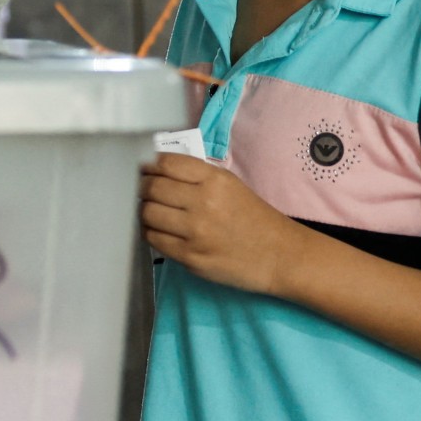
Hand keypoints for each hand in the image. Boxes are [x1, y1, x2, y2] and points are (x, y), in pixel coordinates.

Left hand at [137, 153, 317, 296]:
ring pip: (147, 213)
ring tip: (150, 210)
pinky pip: (154, 239)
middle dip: (141, 187)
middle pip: (151, 187)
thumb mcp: (230, 185)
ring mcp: (195, 232)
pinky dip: (150, 231)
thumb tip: (155, 168)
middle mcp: (203, 203)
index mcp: (214, 179)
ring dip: (143, 210)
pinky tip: (158, 229)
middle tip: (141, 189)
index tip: (142, 168)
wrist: (280, 255)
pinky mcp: (190, 257)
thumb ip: (195, 176)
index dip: (147, 164)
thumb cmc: (254, 217)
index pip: (165, 163)